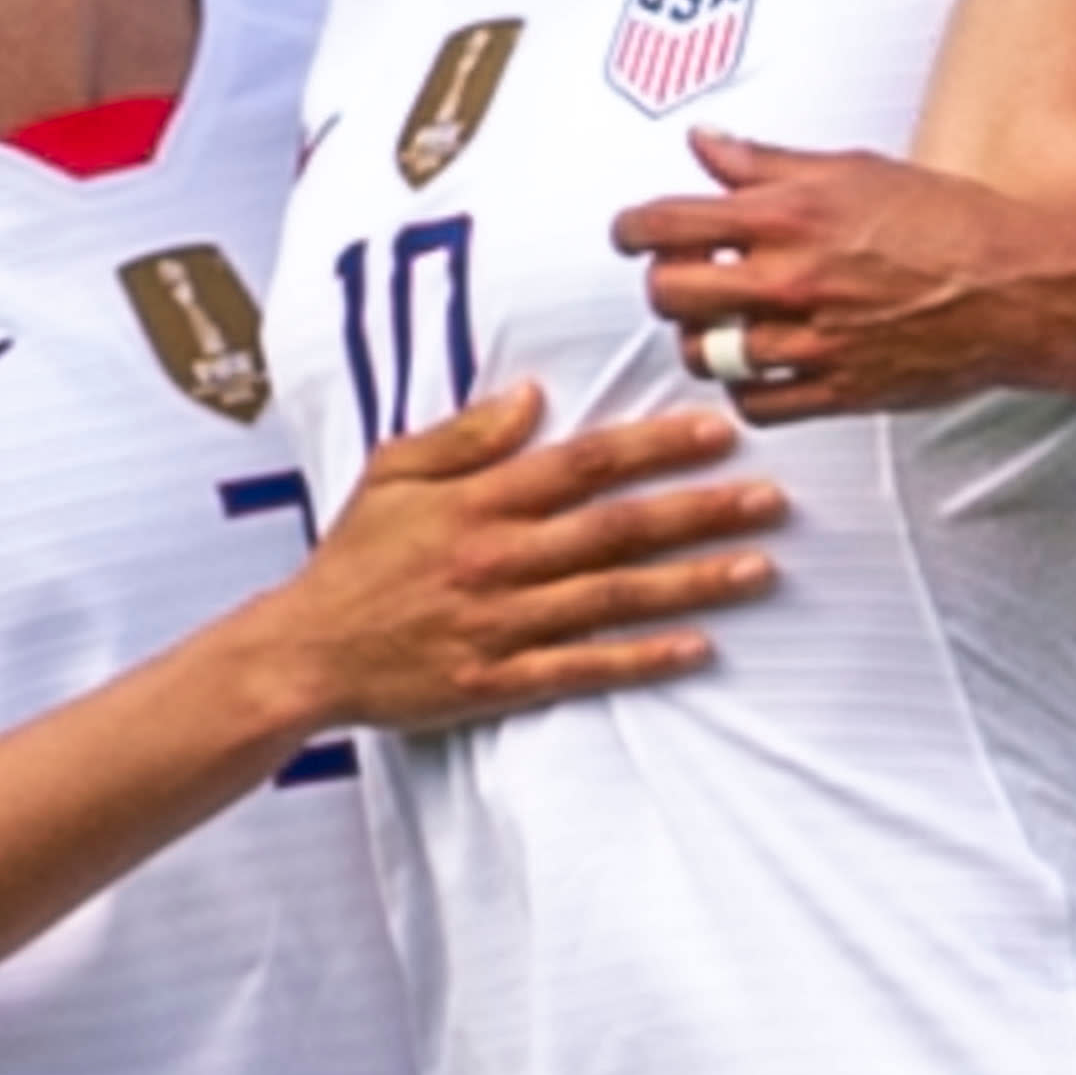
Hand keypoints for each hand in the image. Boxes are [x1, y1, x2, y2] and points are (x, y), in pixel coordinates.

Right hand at [252, 378, 785, 735]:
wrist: (302, 654)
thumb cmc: (352, 559)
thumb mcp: (393, 473)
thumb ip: (467, 434)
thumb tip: (533, 393)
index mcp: (478, 501)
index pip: (584, 463)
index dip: (657, 445)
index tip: (719, 432)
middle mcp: (498, 558)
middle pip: (618, 528)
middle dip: (702, 511)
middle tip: (773, 500)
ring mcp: (502, 623)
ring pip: (615, 598)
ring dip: (693, 583)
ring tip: (761, 569)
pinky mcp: (498, 681)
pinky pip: (584, 668)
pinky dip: (642, 660)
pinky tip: (699, 649)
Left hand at [616, 129, 1075, 422]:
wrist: (1018, 289)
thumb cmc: (946, 220)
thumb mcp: (853, 170)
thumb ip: (767, 162)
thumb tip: (705, 144)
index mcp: (786, 215)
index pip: (665, 223)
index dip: (632, 230)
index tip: (633, 235)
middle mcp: (788, 280)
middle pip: (669, 294)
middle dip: (664, 284)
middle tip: (685, 278)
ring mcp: (808, 342)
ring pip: (702, 354)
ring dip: (702, 339)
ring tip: (724, 323)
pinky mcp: (834, 391)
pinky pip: (752, 402)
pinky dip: (744, 387)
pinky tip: (761, 365)